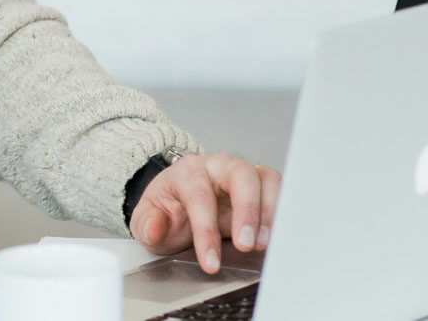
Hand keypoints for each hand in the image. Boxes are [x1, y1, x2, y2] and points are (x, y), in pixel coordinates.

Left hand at [131, 152, 280, 273]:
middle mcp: (218, 167)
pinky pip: (279, 190)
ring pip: (265, 179)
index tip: (210, 261)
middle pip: (239, 176)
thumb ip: (147, 225)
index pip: (199, 196)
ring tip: (264, 244)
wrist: (179, 202)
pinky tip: (279, 236)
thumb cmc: (167, 209)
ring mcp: (242, 174)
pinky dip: (282, 212)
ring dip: (269, 212)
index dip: (205, 231)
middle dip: (246, 211)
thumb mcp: (145, 221)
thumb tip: (155, 226)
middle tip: (245, 246)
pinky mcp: (261, 186)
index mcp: (187, 172)